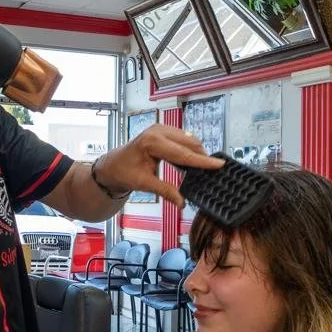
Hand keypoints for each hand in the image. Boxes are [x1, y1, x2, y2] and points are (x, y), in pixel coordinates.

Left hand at [94, 124, 221, 206]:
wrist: (112, 165)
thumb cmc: (124, 172)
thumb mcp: (144, 184)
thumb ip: (166, 191)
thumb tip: (182, 203)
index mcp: (152, 142)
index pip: (183, 154)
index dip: (203, 161)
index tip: (219, 164)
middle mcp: (158, 131)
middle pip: (189, 143)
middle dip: (201, 157)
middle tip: (213, 171)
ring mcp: (160, 128)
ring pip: (188, 139)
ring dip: (196, 152)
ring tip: (203, 168)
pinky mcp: (163, 130)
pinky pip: (183, 138)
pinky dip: (189, 149)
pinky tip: (191, 161)